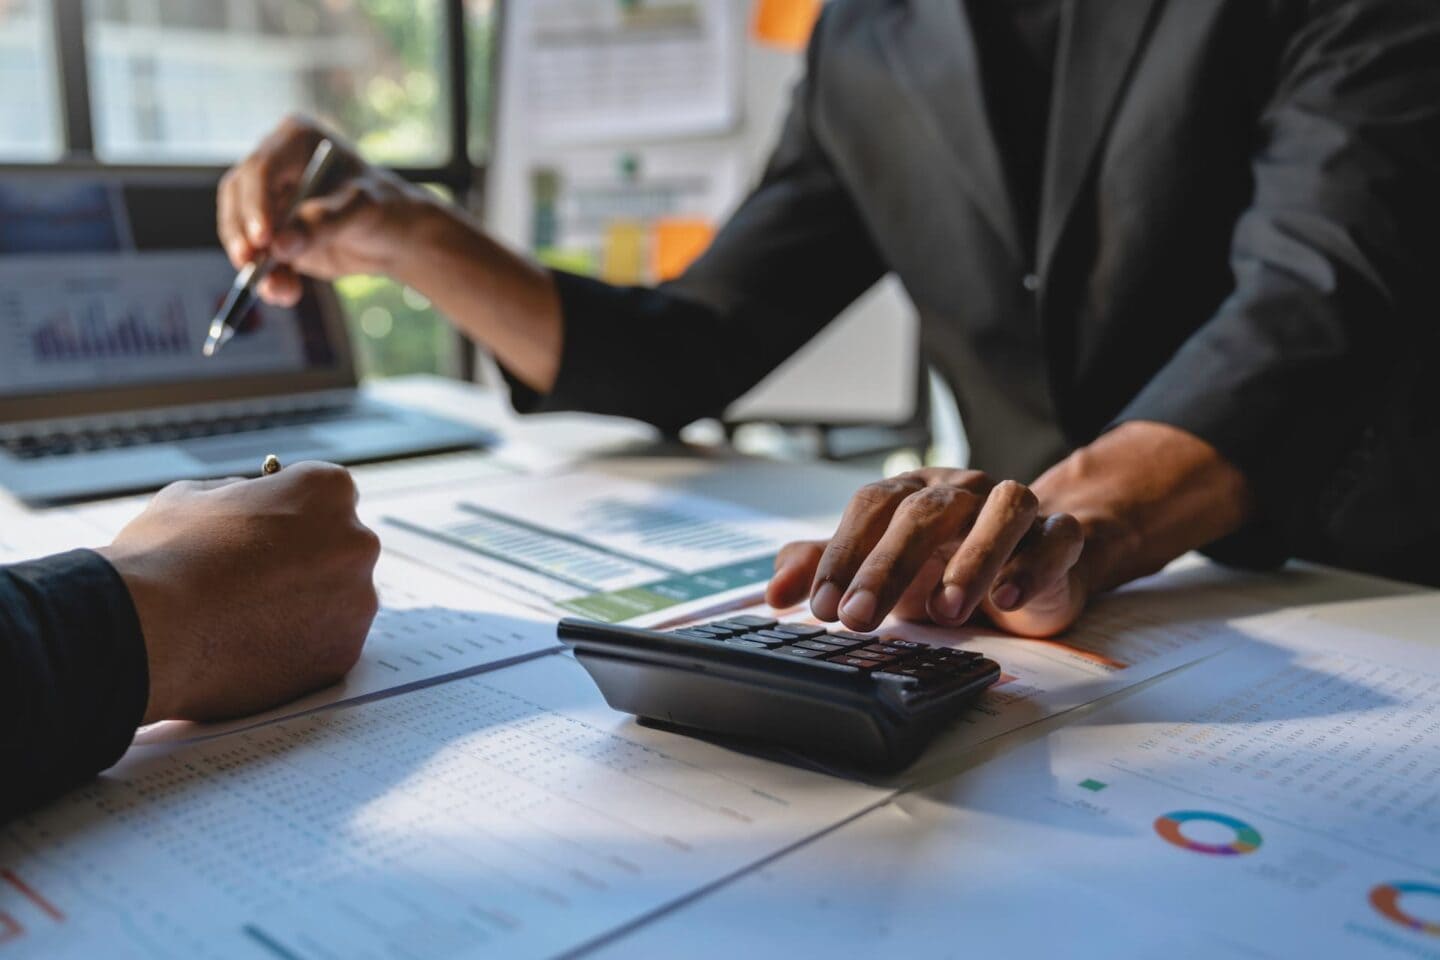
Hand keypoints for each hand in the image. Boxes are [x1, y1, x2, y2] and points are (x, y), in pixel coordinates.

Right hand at [98, 462, 380, 723]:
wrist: (148, 634)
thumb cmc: (164, 557)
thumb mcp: (195, 496)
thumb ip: (240, 494)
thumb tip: (251, 501)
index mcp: (327, 491)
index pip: (327, 495)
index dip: (294, 513)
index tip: (271, 530)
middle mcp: (356, 542)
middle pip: (340, 547)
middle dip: (307, 559)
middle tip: (258, 578)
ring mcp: (356, 602)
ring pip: (338, 599)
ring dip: (306, 604)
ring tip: (247, 617)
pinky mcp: (343, 653)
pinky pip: (327, 643)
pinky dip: (300, 645)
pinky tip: (255, 645)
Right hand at [217, 115, 436, 305]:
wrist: (394, 236)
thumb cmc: (384, 208)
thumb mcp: (361, 211)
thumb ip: (322, 224)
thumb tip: (278, 246)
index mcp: (296, 139)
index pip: (261, 170)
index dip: (255, 204)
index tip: (263, 238)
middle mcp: (275, 164)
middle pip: (239, 196)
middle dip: (242, 234)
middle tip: (250, 263)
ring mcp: (268, 199)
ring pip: (241, 229)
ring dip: (255, 263)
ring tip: (281, 291)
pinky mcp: (271, 232)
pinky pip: (257, 255)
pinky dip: (267, 277)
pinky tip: (286, 294)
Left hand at [765, 469, 1088, 637]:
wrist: (1029, 565)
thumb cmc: (942, 565)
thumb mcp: (878, 570)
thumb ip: (825, 570)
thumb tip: (773, 592)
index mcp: (913, 493)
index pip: (872, 506)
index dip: (844, 553)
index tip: (821, 607)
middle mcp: (963, 491)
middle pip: (925, 512)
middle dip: (887, 566)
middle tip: (858, 618)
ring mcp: (1015, 509)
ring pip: (1000, 514)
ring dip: (970, 559)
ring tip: (941, 611)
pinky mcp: (1060, 537)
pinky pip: (1055, 538)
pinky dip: (1034, 565)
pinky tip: (1008, 598)